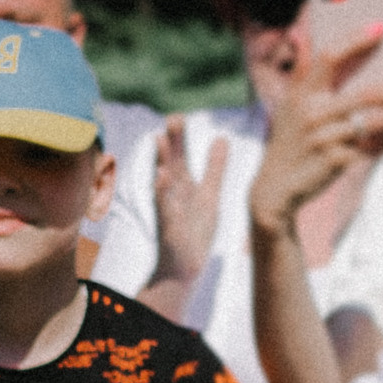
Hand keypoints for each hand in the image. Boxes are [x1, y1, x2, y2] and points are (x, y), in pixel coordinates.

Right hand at [153, 125, 229, 289]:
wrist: (183, 267)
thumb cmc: (194, 231)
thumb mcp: (209, 194)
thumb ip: (214, 168)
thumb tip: (222, 138)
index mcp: (182, 186)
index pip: (180, 158)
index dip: (179, 138)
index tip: (178, 116)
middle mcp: (172, 194)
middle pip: (171, 164)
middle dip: (171, 143)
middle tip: (172, 119)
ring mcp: (169, 210)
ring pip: (164, 182)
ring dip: (162, 162)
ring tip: (160, 140)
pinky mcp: (169, 227)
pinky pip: (165, 207)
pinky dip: (162, 192)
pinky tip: (162, 177)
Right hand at [249, 24, 382, 234]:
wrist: (276, 185)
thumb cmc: (287, 139)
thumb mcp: (288, 104)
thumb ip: (300, 69)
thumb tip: (298, 32)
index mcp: (302, 94)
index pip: (329, 57)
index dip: (355, 40)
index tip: (380, 28)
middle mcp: (313, 114)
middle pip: (363, 94)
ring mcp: (325, 139)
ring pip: (372, 122)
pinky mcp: (336, 162)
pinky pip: (371, 149)